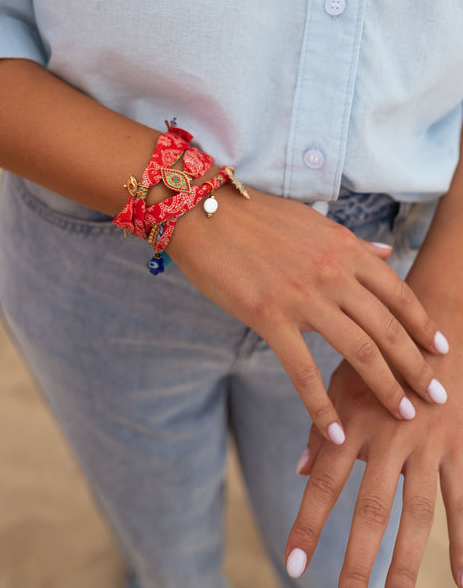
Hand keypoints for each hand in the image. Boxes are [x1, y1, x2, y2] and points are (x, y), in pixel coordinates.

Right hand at [168, 185, 448, 442]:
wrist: (204, 213)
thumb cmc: (256, 216)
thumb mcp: (313, 222)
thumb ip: (353, 244)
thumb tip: (388, 253)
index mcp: (345, 248)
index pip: (398, 293)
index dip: (424, 326)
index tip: (442, 351)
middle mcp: (333, 273)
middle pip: (388, 329)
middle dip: (418, 368)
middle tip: (438, 397)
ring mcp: (303, 297)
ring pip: (359, 351)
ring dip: (386, 389)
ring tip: (403, 415)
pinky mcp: (269, 317)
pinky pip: (303, 370)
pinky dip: (321, 405)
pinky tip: (335, 430)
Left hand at [286, 356, 462, 586]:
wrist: (435, 328)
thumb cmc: (376, 357)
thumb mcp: (340, 381)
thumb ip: (320, 426)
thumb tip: (299, 472)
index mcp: (352, 422)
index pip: (323, 483)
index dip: (307, 525)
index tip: (293, 567)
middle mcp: (388, 436)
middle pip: (371, 509)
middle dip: (358, 559)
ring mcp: (427, 444)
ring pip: (418, 513)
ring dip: (407, 562)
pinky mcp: (459, 446)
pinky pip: (462, 500)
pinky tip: (462, 578)